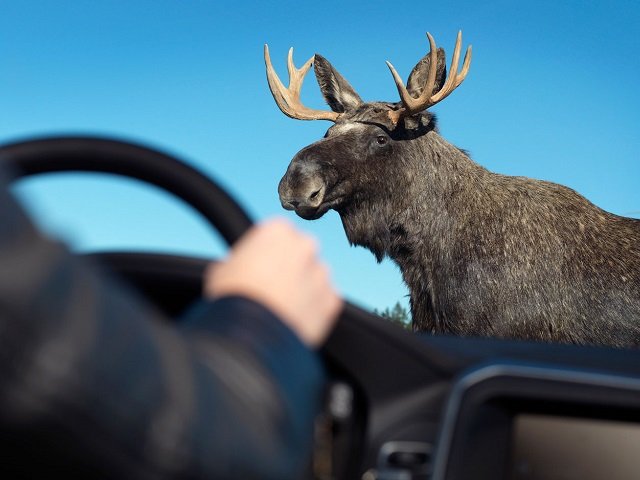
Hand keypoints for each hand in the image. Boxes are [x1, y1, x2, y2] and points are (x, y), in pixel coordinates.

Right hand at [204, 219, 341, 347]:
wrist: (251, 334)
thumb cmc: (233, 299)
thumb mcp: (221, 270)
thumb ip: (237, 261)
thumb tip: (235, 268)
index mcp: (278, 230)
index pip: (276, 235)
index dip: (265, 253)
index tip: (258, 267)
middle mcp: (306, 245)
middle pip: (299, 254)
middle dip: (288, 268)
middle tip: (271, 289)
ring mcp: (322, 272)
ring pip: (313, 278)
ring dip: (302, 289)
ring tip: (281, 308)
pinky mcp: (332, 299)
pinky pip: (324, 302)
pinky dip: (313, 310)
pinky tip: (294, 319)